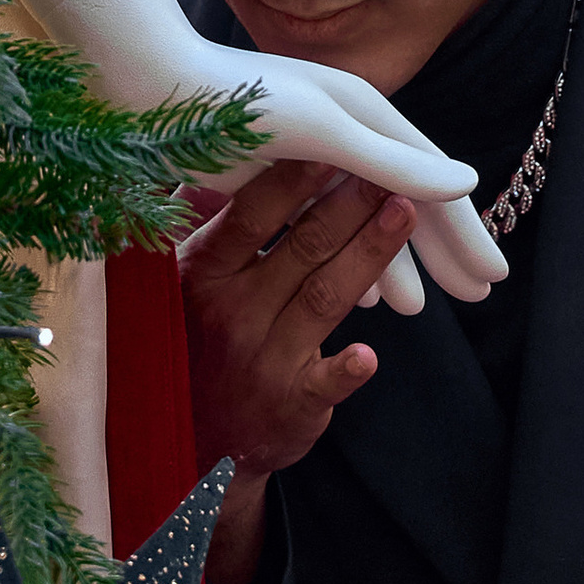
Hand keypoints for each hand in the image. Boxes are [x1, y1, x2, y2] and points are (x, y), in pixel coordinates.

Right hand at [181, 161, 416, 583]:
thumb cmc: (192, 340)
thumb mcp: (178, 283)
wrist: (188, 443)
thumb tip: (222, 153)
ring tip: (406, 214)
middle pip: (301, 248)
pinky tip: (369, 354)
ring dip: (369, 254)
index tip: (327, 139)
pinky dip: (346, 368)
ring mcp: (262, 359)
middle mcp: (232, 311)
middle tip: (389, 165)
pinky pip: (323, 382)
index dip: (290, 180)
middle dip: (349, 204)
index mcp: (203, 273)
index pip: (250, 217)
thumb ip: (204, 225)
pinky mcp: (290, 405)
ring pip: (325, 296)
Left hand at [188, 39, 502, 318]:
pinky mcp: (272, 173)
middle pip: (406, 198)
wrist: (153, 86)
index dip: (463, 232)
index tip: (493, 278)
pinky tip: (351, 292)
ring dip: (393, 261)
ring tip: (415, 311)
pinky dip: (347, 256)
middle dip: (441, 249)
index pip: (431, 181)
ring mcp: (309, 151)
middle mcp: (343, 128)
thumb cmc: (238, 105)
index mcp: (364, 111)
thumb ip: (392, 162)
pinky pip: (327, 225)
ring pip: (364, 217)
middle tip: (476, 298)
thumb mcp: (324, 133)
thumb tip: (466, 183)